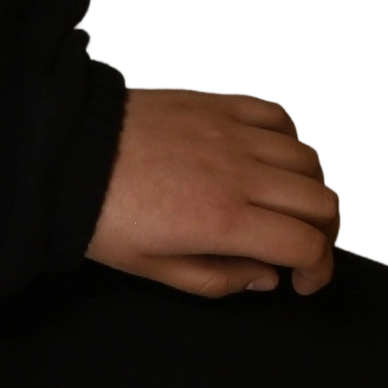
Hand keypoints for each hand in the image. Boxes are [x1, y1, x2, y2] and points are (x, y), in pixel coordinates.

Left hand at [87, 85, 345, 300]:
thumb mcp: (152, 268)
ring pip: (308, 159)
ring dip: (306, 188)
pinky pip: (279, 116)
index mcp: (223, 221)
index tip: (304, 282)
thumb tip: (266, 278)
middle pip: (321, 202)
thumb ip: (216, 279)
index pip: (306, 245)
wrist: (66, 154)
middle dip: (319, 233)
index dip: (318, 271)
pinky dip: (286, 141)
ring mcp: (233, 134)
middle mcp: (240, 174)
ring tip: (282, 205)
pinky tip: (267, 159)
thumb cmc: (103, 216)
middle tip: (297, 246)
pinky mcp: (220, 105)